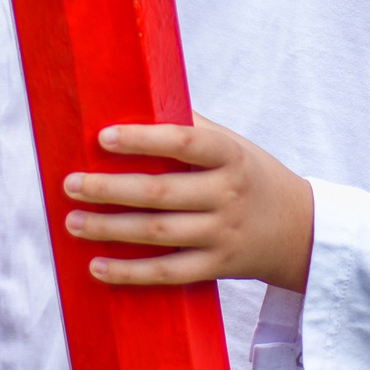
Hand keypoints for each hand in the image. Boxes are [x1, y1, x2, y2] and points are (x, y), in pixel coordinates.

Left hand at [63, 115, 314, 291]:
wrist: (299, 231)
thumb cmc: (250, 175)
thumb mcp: (233, 144)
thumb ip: (191, 125)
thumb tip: (135, 96)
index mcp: (230, 156)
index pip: (185, 142)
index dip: (143, 139)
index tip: (102, 137)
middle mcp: (228, 195)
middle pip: (160, 193)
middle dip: (109, 189)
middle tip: (70, 184)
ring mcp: (223, 234)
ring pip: (158, 234)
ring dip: (110, 229)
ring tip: (73, 221)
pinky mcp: (216, 267)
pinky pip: (167, 272)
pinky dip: (130, 272)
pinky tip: (97, 266)